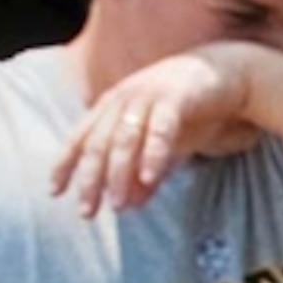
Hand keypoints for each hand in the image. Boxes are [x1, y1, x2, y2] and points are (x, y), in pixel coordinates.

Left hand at [53, 46, 259, 216]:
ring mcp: (149, 96)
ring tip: (117, 204)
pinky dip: (153, 154)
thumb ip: (146, 174)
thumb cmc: (190, 108)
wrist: (228, 72)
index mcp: (114, 105)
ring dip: (118, 173)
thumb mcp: (163, 146)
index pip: (82, 136)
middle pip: (99, 142)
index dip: (66, 163)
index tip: (55, 192)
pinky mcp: (176, 98)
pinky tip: (149, 178)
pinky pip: (160, 129)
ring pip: (125, 138)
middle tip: (87, 211)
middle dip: (90, 178)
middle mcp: (125, 98)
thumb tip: (129, 206)